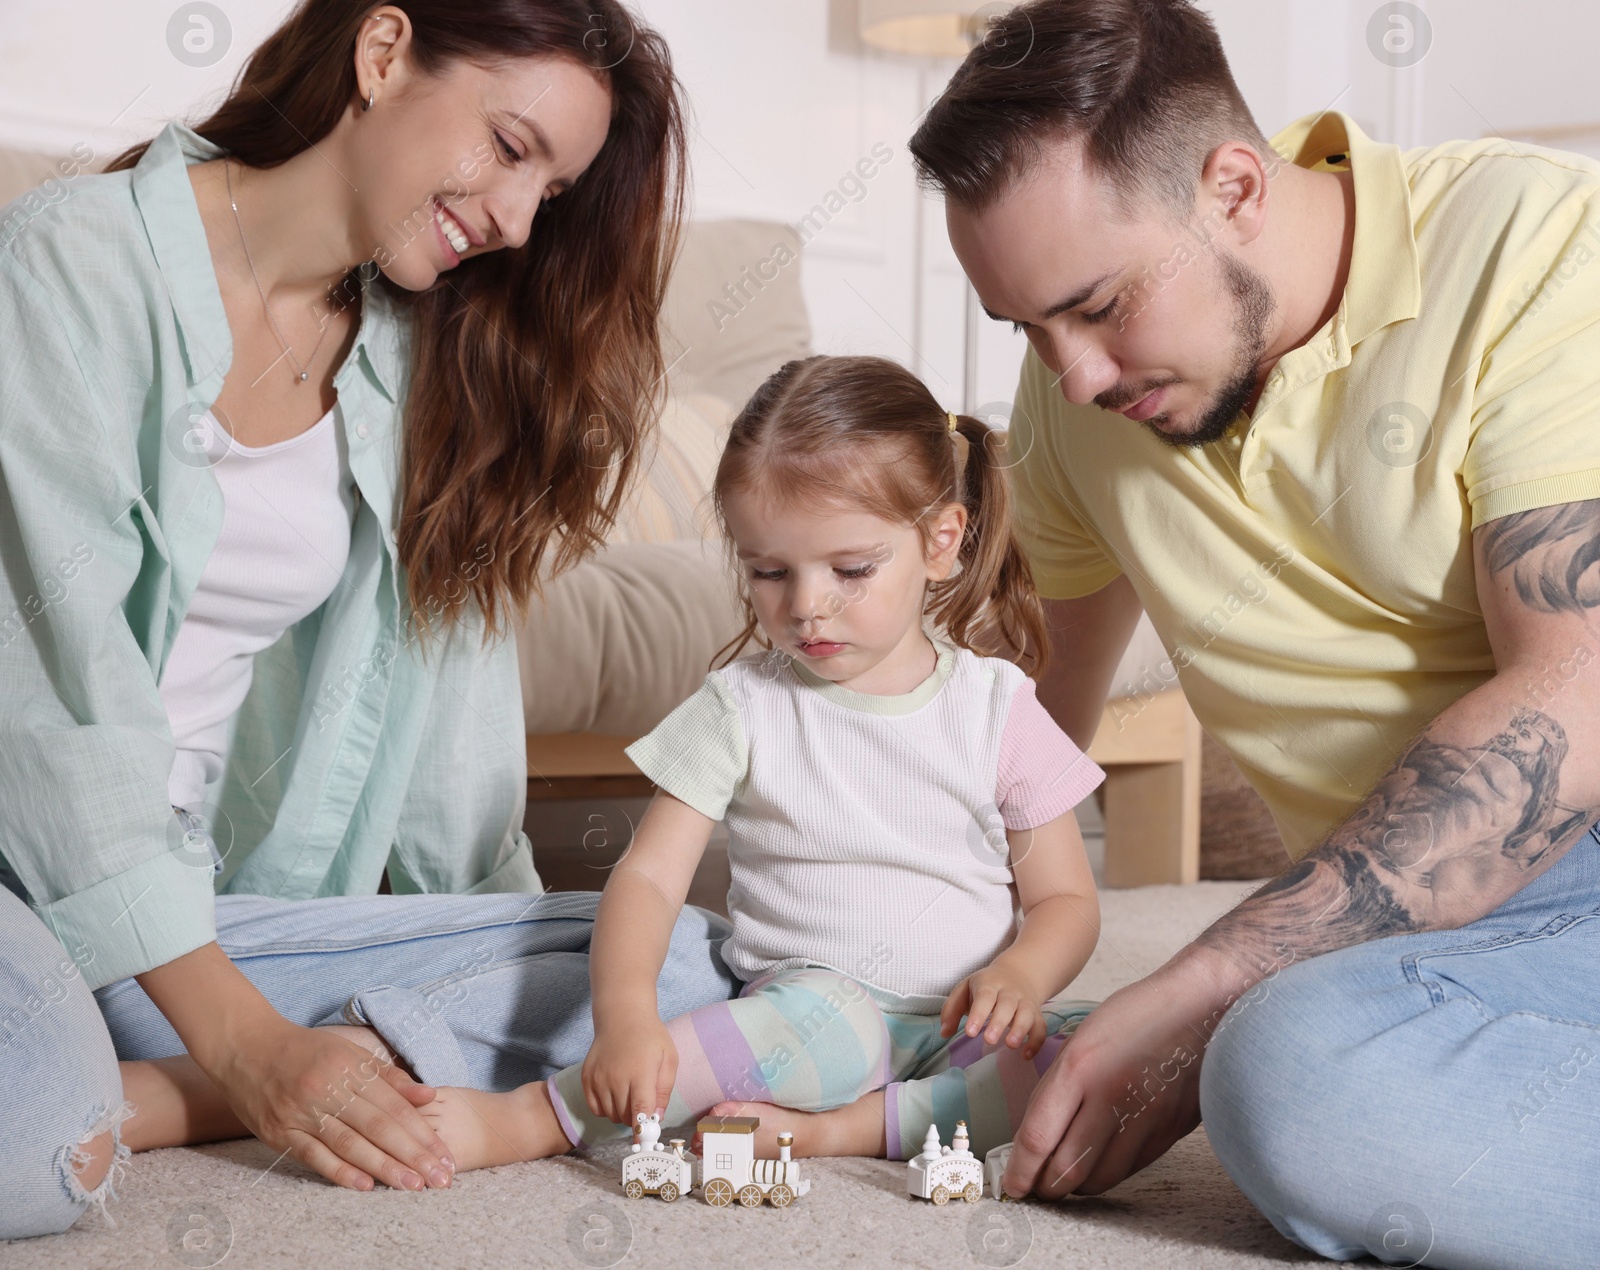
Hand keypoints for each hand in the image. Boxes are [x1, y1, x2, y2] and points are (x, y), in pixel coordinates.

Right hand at [205, 1013, 454, 1191]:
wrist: (246, 1047)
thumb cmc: (305, 1050)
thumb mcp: (350, 1052)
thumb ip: (389, 1077)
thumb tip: (428, 1096)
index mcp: (351, 1068)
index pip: (395, 1106)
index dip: (422, 1132)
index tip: (444, 1154)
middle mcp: (329, 1090)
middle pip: (379, 1127)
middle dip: (413, 1155)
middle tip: (439, 1178)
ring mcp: (303, 1113)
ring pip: (351, 1144)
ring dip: (384, 1168)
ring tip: (411, 1185)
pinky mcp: (280, 1132)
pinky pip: (314, 1156)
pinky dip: (339, 1172)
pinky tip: (364, 1186)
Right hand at [582, 1017, 677, 1125]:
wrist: (622, 1017)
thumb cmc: (650, 1037)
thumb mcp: (668, 1059)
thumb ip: (664, 1090)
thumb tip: (657, 1118)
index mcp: (640, 1073)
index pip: (639, 1111)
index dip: (642, 1131)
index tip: (644, 1144)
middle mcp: (616, 1078)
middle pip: (624, 1117)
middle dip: (636, 1119)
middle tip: (643, 1105)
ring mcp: (598, 1078)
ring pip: (611, 1115)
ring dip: (622, 1113)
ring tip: (630, 1094)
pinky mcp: (587, 1078)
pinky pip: (596, 1108)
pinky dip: (606, 1108)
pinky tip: (615, 1094)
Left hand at [940, 963, 1047, 1058]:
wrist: (1018, 973)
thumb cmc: (984, 987)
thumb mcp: (964, 990)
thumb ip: (952, 1010)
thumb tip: (945, 1033)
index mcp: (989, 983)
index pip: (984, 996)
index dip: (978, 1013)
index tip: (969, 1032)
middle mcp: (1009, 992)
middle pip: (1007, 1004)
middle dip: (999, 1022)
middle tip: (989, 1040)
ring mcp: (1025, 1002)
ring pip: (1027, 1013)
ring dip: (1021, 1029)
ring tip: (1011, 1045)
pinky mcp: (1037, 1014)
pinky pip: (1041, 1027)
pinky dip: (1036, 1041)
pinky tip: (1026, 1055)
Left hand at [1002, 946, 1243, 1198]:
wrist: (1204, 1006)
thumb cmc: (1138, 1015)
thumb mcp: (1084, 1040)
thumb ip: (1061, 1087)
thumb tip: (1038, 1137)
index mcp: (1080, 1067)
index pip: (1038, 1137)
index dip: (1020, 1171)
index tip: (1012, 1184)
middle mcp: (1110, 1097)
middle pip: (1066, 1169)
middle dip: (1044, 1186)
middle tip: (1035, 1186)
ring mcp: (1145, 1119)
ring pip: (1099, 1178)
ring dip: (1076, 1187)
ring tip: (1065, 1177)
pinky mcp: (1170, 1132)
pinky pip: (1129, 1168)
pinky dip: (1108, 1173)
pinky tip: (1100, 1163)